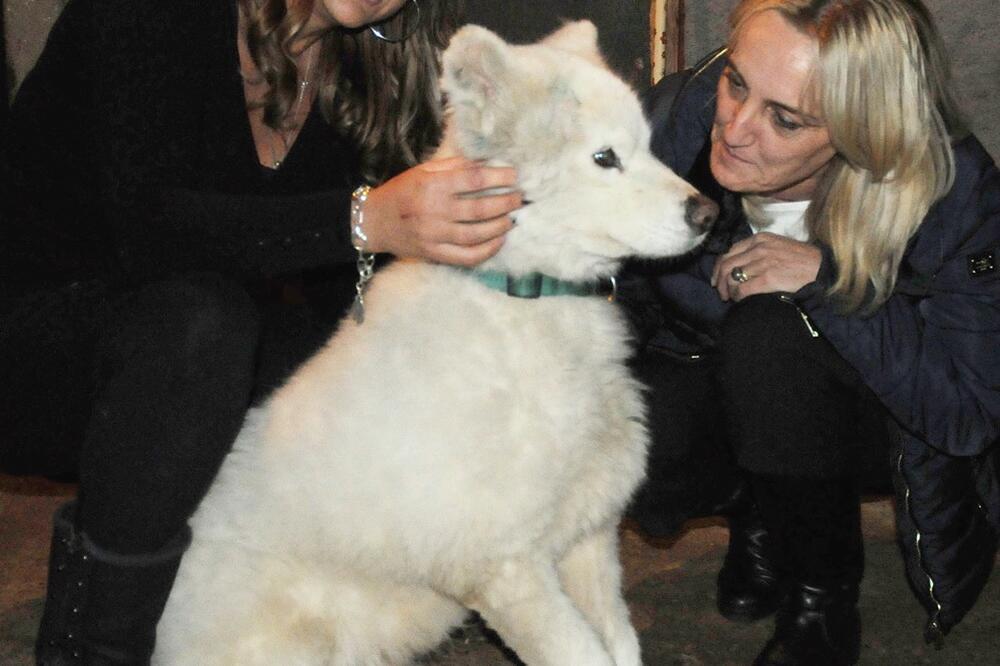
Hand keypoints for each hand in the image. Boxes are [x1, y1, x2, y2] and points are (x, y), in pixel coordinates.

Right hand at [362, 157, 521, 265]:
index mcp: (432, 186)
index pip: (474, 180)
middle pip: (481, 208)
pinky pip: (467, 256)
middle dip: (506, 203)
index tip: (514, 176)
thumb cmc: (401, 191)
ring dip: (501, 226)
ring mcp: (434, 236)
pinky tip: (499, 240)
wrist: (373, 222)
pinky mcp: (435, 254)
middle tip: (519, 199)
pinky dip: (488, 250)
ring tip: (511, 218)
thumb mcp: (423, 171)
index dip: (499, 177)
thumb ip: (454, 167)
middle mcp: (434, 211)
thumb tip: (487, 164)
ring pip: (478, 234)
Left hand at [711, 232, 820, 301]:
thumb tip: (737, 265)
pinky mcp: (768, 278)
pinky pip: (742, 289)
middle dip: (719, 282)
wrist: (821, 268)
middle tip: (722, 294)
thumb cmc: (801, 259)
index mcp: (760, 239)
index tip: (717, 279)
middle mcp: (759, 248)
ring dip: (729, 291)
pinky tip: (741, 300)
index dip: (719, 268)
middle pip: (726, 265)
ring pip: (732, 278)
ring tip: (732, 298)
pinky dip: (738, 296)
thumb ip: (757, 251)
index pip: (729, 252)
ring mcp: (763, 263)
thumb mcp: (777, 246)